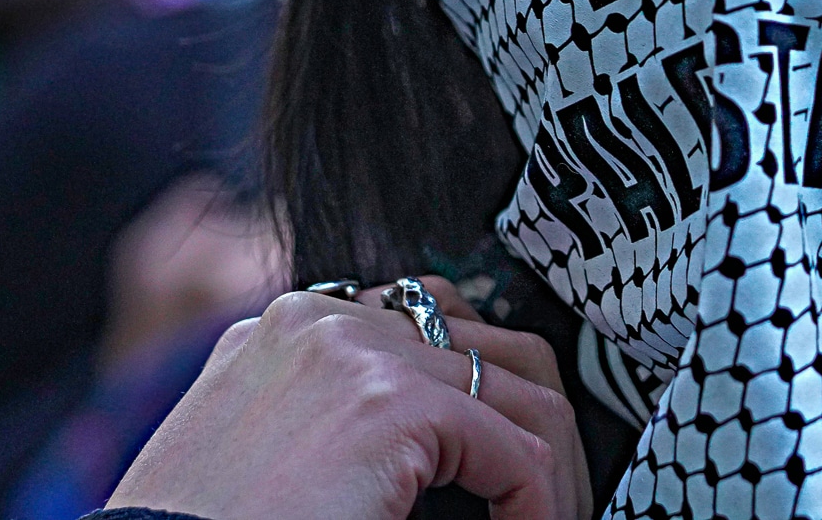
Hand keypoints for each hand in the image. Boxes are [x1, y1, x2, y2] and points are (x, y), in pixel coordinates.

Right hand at [108, 275, 591, 519]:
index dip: (487, 397)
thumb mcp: (271, 455)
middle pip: (491, 341)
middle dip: (535, 422)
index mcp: (289, 330)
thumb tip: (444, 447)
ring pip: (524, 392)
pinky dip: (540, 502)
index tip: (507, 465)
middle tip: (545, 496)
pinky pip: (518, 449)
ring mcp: (358, 353)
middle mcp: (324, 321)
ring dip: (550, 468)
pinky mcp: (391, 403)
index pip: (431, 320)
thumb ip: (339, 419)